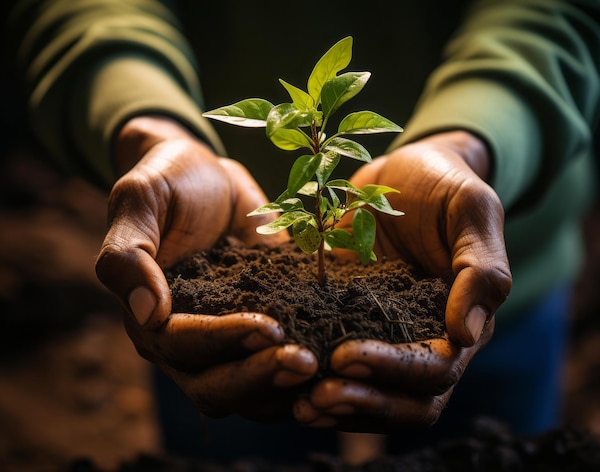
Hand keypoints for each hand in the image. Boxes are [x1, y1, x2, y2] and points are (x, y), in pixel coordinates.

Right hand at [96, 116, 316, 420]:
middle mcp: (188, 341)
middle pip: (216, 385)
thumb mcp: (140, 200)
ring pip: (249, 389)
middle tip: (306, 362)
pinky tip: (339, 361)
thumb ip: (128, 253)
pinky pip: (279, 363)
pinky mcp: (264, 327)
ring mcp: (228, 339)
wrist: (208, 175)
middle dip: (261, 376)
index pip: (183, 347)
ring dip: (284, 387)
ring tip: (324, 369)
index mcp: (152, 317)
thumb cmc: (169, 181)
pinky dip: (305, 374)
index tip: (269, 327)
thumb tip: (147, 313)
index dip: (224, 342)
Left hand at [293, 131, 510, 430]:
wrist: (401, 172)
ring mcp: (385, 335)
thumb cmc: (444, 185)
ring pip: (372, 393)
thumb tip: (465, 336)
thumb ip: (481, 269)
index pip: (436, 370)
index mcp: (460, 321)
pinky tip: (280, 376)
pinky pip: (336, 364)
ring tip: (298, 404)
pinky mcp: (348, 321)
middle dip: (363, 403)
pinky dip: (315, 379)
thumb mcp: (471, 211)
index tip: (346, 356)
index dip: (395, 371)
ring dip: (339, 406)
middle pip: (406, 402)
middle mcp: (424, 339)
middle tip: (316, 398)